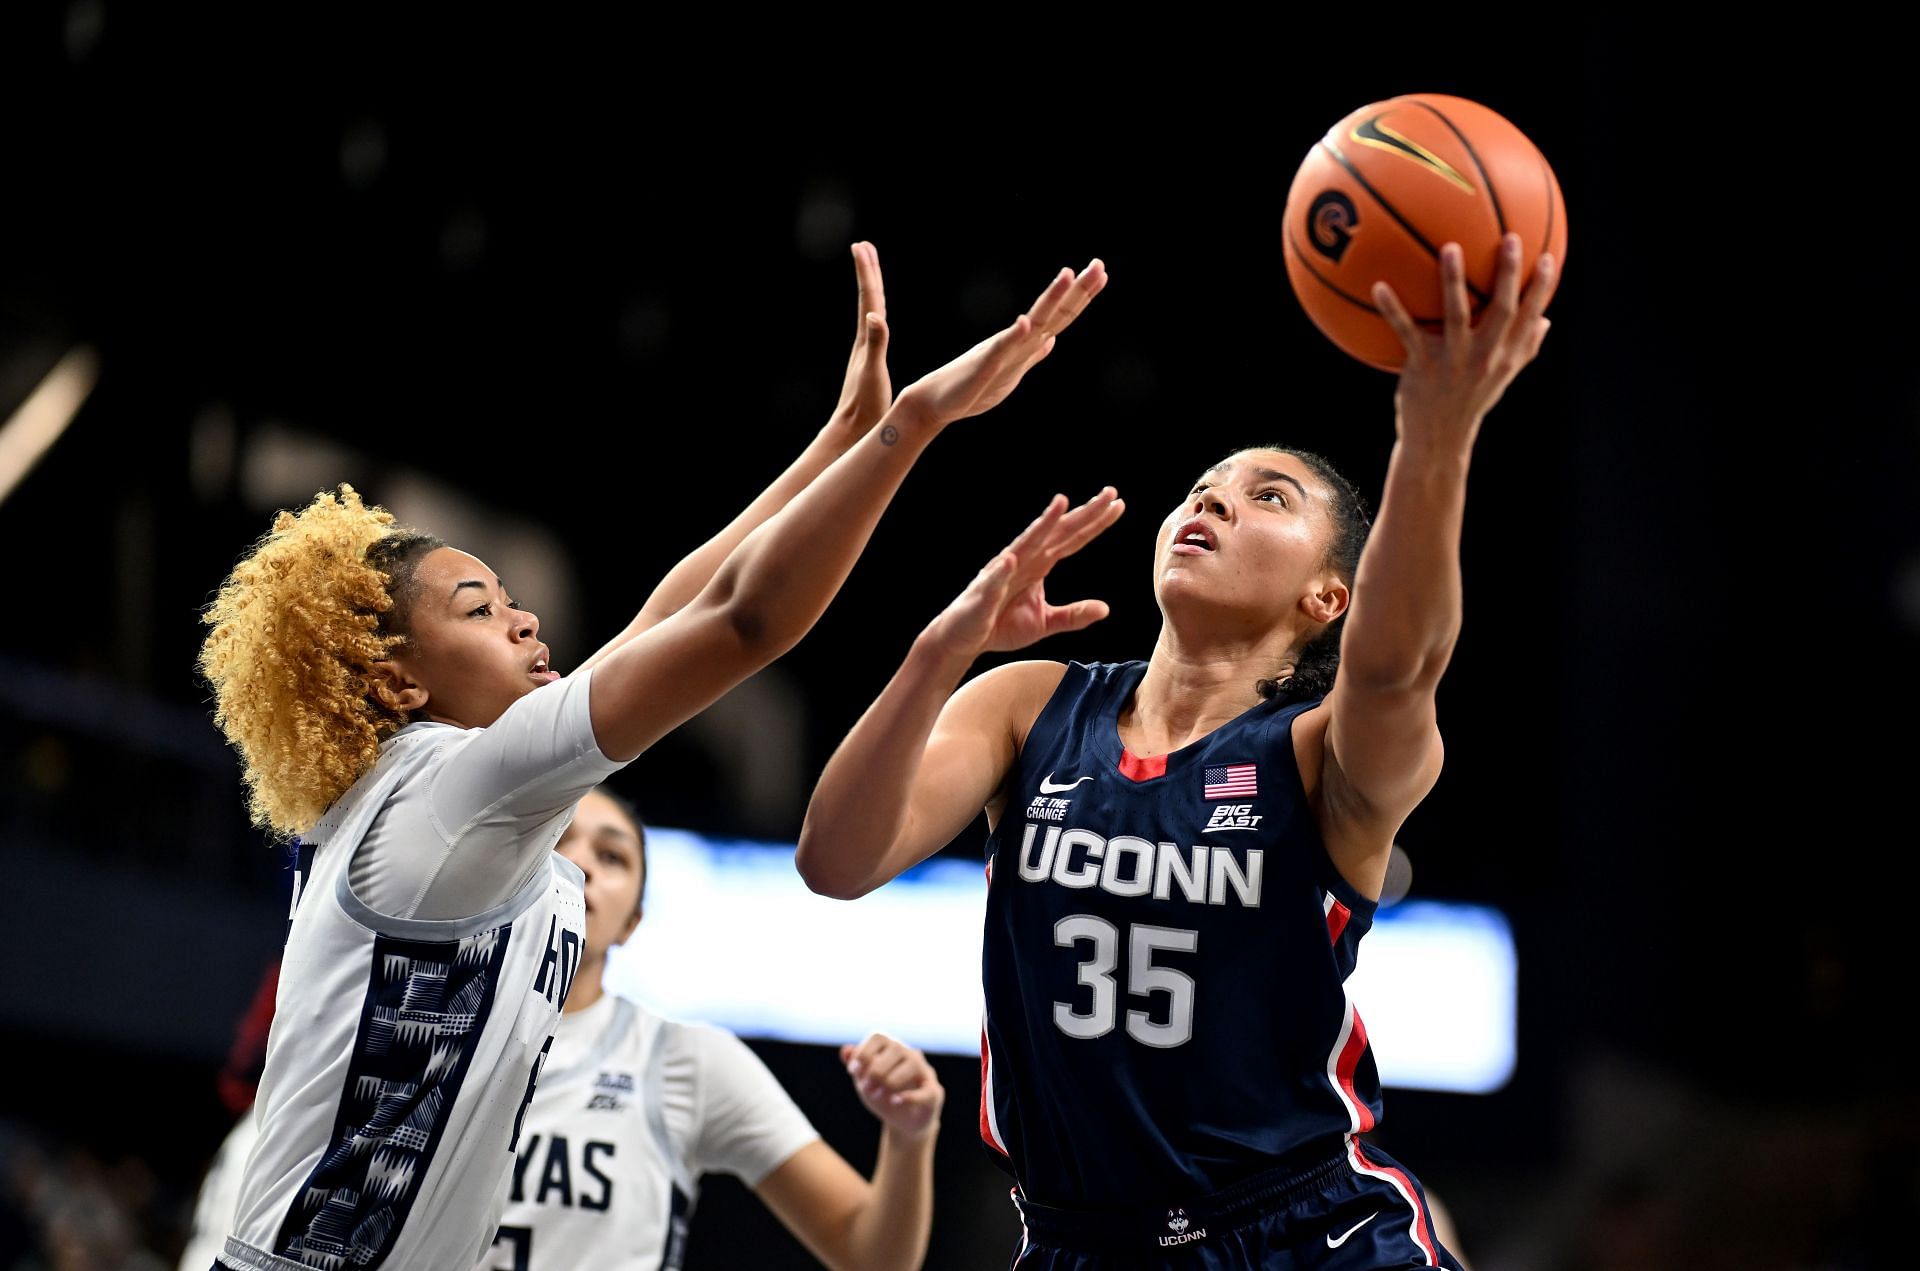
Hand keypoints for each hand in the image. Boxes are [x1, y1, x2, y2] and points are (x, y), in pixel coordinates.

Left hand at [826, 241, 891, 439]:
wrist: (852, 432)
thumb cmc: (865, 407)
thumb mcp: (874, 373)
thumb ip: (877, 343)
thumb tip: (875, 315)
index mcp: (866, 340)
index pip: (869, 299)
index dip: (867, 273)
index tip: (861, 246)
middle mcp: (864, 341)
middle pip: (867, 299)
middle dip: (867, 272)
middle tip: (863, 247)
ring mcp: (865, 351)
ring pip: (870, 312)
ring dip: (870, 290)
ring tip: (870, 271)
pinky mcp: (869, 362)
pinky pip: (875, 329)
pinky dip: (876, 314)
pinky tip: (877, 316)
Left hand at [841, 1033, 943, 1141]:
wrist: (902, 1122)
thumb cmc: (882, 1095)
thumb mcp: (864, 1081)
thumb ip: (855, 1065)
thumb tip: (845, 1051)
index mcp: (891, 1048)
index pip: (879, 1037)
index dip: (864, 1052)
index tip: (853, 1071)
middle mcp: (910, 1055)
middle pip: (895, 1048)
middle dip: (876, 1070)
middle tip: (866, 1089)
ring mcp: (925, 1072)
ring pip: (912, 1065)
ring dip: (890, 1081)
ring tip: (877, 1096)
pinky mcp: (934, 1093)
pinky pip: (926, 1091)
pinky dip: (910, 1096)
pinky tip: (895, 1101)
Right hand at [893, 259, 1107, 427]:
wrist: (937, 403)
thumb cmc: (974, 389)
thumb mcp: (1014, 372)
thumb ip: (1033, 354)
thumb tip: (1051, 340)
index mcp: (1026, 344)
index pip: (1060, 316)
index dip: (1081, 296)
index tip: (1101, 274)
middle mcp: (1017, 340)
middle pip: (1053, 312)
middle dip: (1077, 290)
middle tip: (1099, 264)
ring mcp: (1001, 350)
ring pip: (1031, 322)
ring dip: (1050, 299)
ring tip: (1067, 275)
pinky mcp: (984, 366)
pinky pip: (1000, 349)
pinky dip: (1014, 336)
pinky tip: (1025, 323)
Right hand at [925, 488, 1124, 657]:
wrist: (962, 638)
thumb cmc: (1000, 625)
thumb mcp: (1044, 623)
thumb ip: (1073, 615)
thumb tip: (1105, 608)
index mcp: (1039, 564)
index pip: (1072, 539)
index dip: (1094, 523)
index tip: (1118, 504)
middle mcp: (1023, 560)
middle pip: (1058, 533)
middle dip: (1083, 513)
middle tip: (1109, 492)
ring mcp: (1002, 573)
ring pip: (1027, 545)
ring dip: (1042, 525)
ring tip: (1061, 504)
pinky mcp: (983, 594)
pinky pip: (993, 581)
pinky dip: (1001, 570)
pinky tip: (1011, 559)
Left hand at [1373, 233, 1557, 451]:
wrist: (1438, 439)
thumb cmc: (1471, 401)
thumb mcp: (1502, 378)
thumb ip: (1524, 348)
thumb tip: (1547, 320)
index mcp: (1506, 356)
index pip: (1531, 317)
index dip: (1543, 288)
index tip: (1548, 256)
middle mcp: (1485, 356)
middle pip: (1503, 309)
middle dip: (1508, 272)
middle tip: (1509, 237)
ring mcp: (1453, 361)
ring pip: (1456, 315)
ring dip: (1452, 280)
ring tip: (1449, 247)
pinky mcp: (1422, 366)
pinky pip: (1406, 331)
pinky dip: (1392, 309)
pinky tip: (1379, 285)